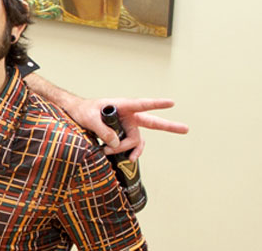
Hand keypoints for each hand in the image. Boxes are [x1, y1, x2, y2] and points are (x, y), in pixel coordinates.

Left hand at [67, 97, 188, 160]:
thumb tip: (116, 144)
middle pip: (151, 122)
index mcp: (122, 105)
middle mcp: (128, 115)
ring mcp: (127, 125)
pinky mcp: (123, 135)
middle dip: (168, 126)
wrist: (76, 114)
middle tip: (186, 129)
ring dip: (126, 148)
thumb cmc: (82, 111)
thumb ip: (102, 130)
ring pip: (136, 140)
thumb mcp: (89, 119)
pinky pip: (132, 146)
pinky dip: (129, 152)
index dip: (156, 104)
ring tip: (107, 151)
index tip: (171, 102)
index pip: (142, 104)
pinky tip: (124, 158)